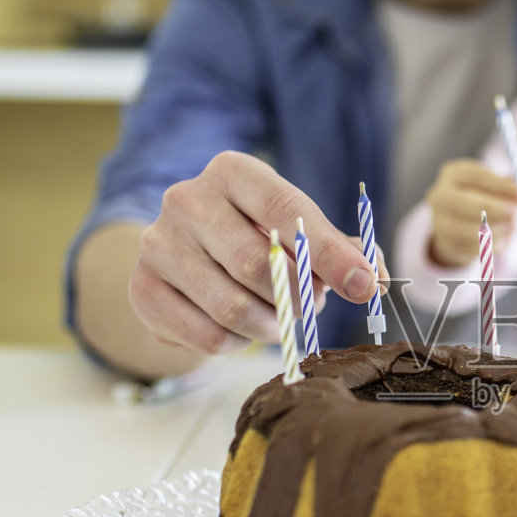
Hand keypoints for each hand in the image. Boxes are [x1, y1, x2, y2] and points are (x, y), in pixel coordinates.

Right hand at [128, 151, 381, 355]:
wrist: (186, 252)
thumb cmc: (256, 235)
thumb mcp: (298, 228)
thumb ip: (340, 249)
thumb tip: (373, 279)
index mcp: (232, 171)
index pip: (285, 211)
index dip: (329, 254)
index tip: (363, 287)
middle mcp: (186, 199)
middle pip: (257, 264)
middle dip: (297, 297)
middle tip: (310, 304)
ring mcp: (158, 244)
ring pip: (232, 308)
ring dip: (271, 326)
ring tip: (279, 318)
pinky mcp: (142, 289)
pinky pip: (206, 336)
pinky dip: (237, 344)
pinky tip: (241, 328)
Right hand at [425, 159, 516, 266]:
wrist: (458, 223)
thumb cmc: (482, 197)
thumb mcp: (497, 186)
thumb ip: (515, 186)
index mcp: (454, 174)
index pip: (475, 176)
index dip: (500, 185)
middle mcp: (440, 195)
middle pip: (461, 202)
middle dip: (492, 208)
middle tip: (515, 214)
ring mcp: (439, 221)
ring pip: (465, 229)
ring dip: (494, 230)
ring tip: (512, 227)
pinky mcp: (446, 244)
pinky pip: (470, 248)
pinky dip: (491, 246)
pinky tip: (502, 240)